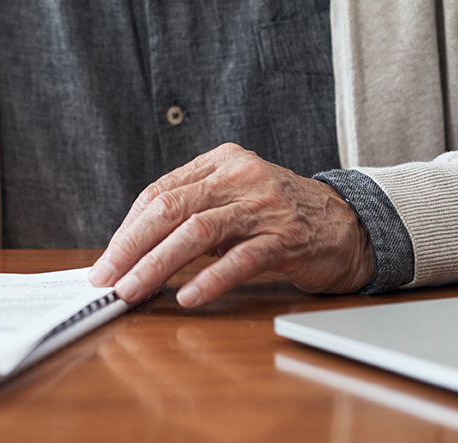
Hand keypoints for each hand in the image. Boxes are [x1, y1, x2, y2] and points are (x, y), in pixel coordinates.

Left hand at [88, 142, 374, 307]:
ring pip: (197, 232)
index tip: (106, 260)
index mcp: (220, 162)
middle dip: (131, 246)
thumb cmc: (281, 216)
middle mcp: (240, 176)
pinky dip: (210, 278)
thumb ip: (192, 213)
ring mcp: (264, 205)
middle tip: (107, 278)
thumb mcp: (234, 200)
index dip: (127, 229)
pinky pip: (240, 259)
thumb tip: (134, 249)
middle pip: (170, 208)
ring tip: (133, 291)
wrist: (351, 224)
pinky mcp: (287, 238)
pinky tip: (188, 297)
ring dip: (157, 264)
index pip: (159, 192)